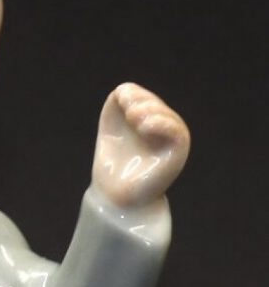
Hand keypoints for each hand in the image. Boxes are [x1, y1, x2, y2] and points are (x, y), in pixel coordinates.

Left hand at [92, 83, 189, 207]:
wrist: (114, 195)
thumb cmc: (112, 165)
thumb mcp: (110, 130)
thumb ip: (114, 107)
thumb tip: (125, 90)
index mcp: (148, 123)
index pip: (146, 98)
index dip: (134, 94)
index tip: (121, 101)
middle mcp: (162, 131)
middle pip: (157, 105)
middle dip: (142, 101)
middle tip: (129, 112)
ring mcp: (170, 142)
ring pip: (168, 117)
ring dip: (151, 110)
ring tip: (134, 117)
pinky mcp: (176, 154)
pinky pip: (177, 133)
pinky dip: (162, 124)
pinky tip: (145, 126)